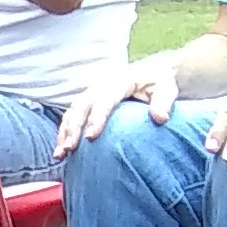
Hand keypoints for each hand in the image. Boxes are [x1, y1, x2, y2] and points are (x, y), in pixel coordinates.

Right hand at [56, 66, 178, 156]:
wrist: (151, 73)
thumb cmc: (159, 83)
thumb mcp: (167, 88)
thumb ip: (164, 102)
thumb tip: (160, 118)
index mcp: (120, 80)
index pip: (105, 99)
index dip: (97, 117)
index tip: (91, 137)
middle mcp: (101, 85)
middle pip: (82, 105)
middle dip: (74, 127)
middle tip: (71, 148)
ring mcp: (92, 93)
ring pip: (72, 111)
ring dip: (65, 132)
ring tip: (60, 153)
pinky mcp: (87, 102)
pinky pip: (71, 116)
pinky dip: (64, 133)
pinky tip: (60, 151)